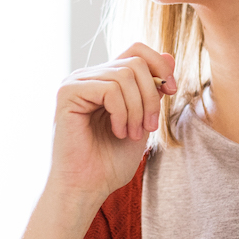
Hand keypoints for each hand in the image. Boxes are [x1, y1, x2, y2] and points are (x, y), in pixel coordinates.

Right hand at [48, 43, 174, 204]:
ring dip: (138, 109)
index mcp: (105, 80)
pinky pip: (109, 89)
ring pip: (124, 75)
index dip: (159, 65)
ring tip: (132, 134)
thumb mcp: (143, 120)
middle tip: (149, 128)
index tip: (171, 91)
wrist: (87, 188)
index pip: (137, 50)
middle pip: (134, 63)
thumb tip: (169, 55)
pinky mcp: (67, 93)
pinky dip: (122, 113)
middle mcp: (88, 76)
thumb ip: (153, 89)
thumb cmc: (110, 162)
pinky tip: (118, 132)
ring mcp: (75, 82)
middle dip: (151, 96)